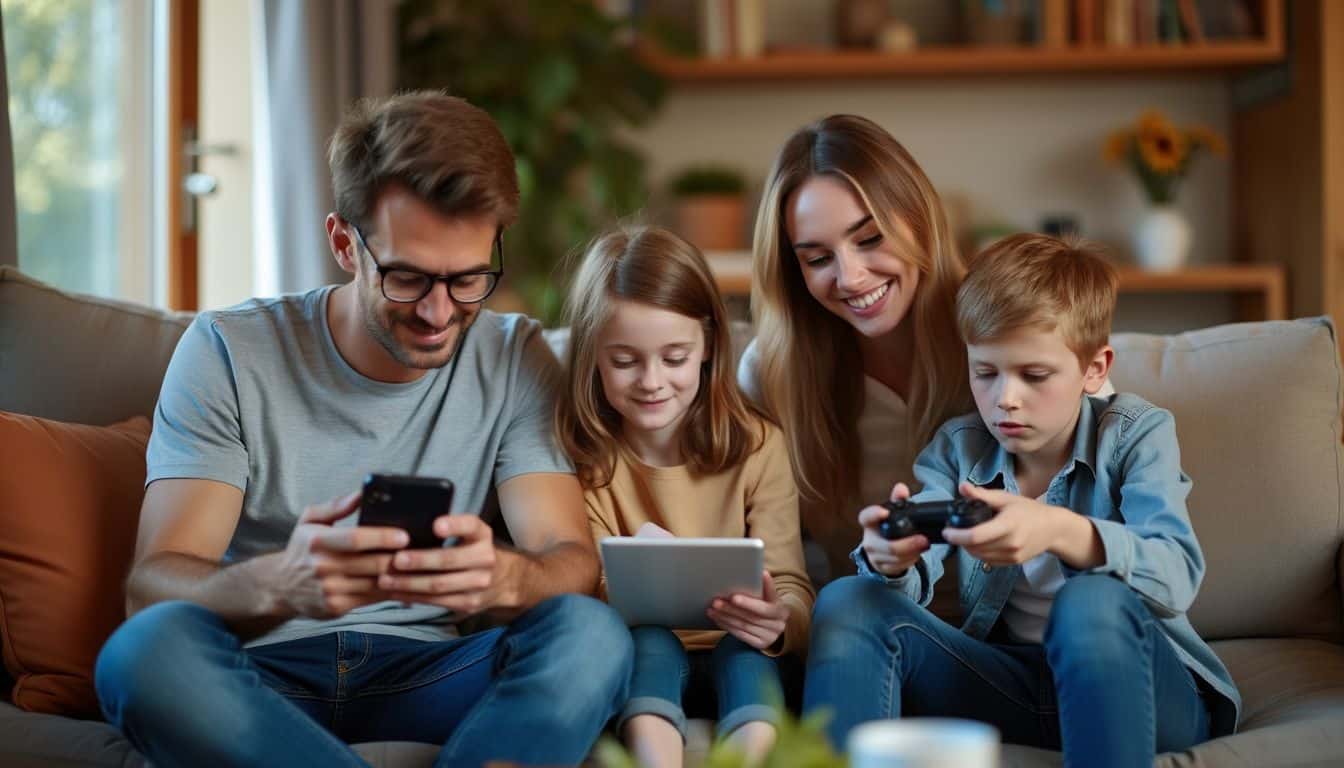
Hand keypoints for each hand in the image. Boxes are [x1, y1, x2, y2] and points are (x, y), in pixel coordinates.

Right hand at [268, 490, 408, 618]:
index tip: (405, 535)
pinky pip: (372, 599)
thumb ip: (336, 505)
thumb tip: (362, 493)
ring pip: (376, 583)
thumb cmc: (302, 548)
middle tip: (423, 551)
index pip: (355, 539)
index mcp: (317, 541)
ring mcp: (330, 590)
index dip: (382, 537)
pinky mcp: (337, 607)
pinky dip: (392, 591)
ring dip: (401, 576)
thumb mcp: (309, 520)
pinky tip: (406, 582)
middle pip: (372, 563)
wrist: (280, 586)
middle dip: (400, 558)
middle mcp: (323, 567)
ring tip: (420, 566)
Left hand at [376, 515, 511, 616]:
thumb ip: (450, 529)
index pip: (470, 525)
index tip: (435, 524)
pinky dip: (413, 597)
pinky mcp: (470, 603)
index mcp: (482, 535)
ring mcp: (479, 583)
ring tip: (386, 580)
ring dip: (409, 583)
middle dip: (420, 560)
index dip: (454, 525)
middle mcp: (485, 558)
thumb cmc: (474, 550)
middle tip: (395, 559)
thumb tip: (407, 530)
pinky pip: (437, 601)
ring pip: (439, 585)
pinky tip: (396, 593)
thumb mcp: (471, 535)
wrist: (506, 580)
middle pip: (449, 560)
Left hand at [707, 571, 788, 650]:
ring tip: (712, 608)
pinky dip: (727, 625)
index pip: (768, 604)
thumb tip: (745, 576)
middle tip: (716, 600)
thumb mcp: (769, 598)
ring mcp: (770, 636)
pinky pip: (740, 635)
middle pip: (752, 616)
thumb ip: (761, 590)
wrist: (774, 625)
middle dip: (732, 608)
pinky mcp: (760, 644)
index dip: (757, 597)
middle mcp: (778, 624)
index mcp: (782, 609)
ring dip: (725, 616)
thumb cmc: (766, 605)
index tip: (747, 586)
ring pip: (744, 625)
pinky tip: (717, 618)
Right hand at [858, 482, 928, 576]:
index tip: (884, 512)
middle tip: (924, 540)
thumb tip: (901, 488)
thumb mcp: (893, 513)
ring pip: (895, 558)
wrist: (881, 549)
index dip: (873, 514)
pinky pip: (898, 566)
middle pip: (888, 546)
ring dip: (913, 553)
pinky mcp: (883, 567)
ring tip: (924, 545)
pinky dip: (911, 560)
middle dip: (908, 544)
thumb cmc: (889, 527)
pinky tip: (918, 553)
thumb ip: (898, 500)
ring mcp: (875, 556)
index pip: (866, 517)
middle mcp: (869, 540)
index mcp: (869, 524)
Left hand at [940, 482, 1066, 565]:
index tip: (947, 531)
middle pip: (975, 548)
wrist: (1053, 529)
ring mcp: (1013, 555)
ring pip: (980, 556)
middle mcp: (1011, 543)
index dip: (957, 535)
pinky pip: (989, 561)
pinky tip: (979, 543)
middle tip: (954, 530)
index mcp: (1008, 525)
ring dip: (968, 548)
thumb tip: (962, 487)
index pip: (976, 536)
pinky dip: (980, 553)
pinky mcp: (1013, 563)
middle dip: (960, 541)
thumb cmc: (1029, 510)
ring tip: (965, 535)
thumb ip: (982, 495)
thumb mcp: (1006, 498)